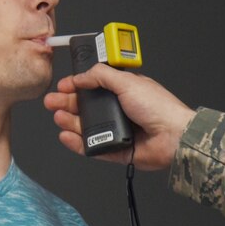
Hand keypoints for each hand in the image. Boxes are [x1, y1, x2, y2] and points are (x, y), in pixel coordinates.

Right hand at [44, 64, 195, 170]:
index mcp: (124, 91)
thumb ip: (101, 76)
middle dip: (67, 103)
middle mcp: (119, 110)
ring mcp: (117, 130)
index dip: (77, 86)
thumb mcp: (127, 82)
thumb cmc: (159, 108)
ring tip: (59, 117)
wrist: (173, 136)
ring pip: (86, 127)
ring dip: (70, 121)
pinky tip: (67, 135)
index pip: (94, 86)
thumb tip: (81, 75)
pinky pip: (92, 147)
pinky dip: (77, 143)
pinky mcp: (116, 150)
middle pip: (86, 107)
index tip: (63, 86)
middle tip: (52, 102)